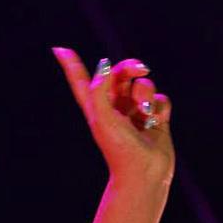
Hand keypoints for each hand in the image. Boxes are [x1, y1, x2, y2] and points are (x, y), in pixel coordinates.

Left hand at [52, 48, 174, 185]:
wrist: (144, 172)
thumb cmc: (118, 148)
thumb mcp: (102, 116)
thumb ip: (99, 88)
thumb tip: (105, 64)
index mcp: (95, 106)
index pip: (80, 82)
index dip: (71, 65)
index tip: (61, 50)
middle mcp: (114, 106)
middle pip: (120, 74)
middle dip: (130, 68)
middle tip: (141, 68)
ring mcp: (135, 112)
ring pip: (144, 86)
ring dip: (146, 95)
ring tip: (143, 114)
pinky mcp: (155, 118)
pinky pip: (161, 99)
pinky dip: (160, 107)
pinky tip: (156, 121)